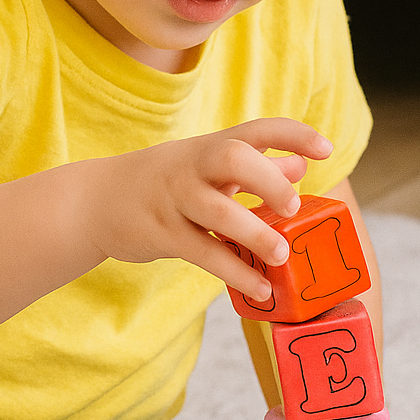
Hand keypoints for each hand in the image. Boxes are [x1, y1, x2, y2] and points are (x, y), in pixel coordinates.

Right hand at [85, 119, 332, 299]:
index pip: (255, 130)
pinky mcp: (161, 233)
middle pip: (232, 158)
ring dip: (255, 234)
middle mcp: (192, 166)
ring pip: (217, 210)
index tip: (326, 150)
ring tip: (282, 256)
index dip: (293, 135)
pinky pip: (202, 253)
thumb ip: (253, 168)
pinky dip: (235, 273)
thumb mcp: (206, 168)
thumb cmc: (164, 183)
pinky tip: (261, 289)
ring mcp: (174, 199)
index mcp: (209, 147)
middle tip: (292, 208)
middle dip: (268, 180)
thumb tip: (300, 167)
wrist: (94, 201)